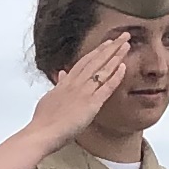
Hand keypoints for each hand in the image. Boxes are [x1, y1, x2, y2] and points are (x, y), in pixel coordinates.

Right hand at [28, 32, 136, 157]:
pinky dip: (115, 76)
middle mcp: (75, 84)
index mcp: (65, 83)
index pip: (84, 62)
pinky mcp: (91, 104)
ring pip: (102, 69)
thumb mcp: (49, 98)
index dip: (96, 51)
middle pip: (95, 60)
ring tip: (127, 45)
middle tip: (123, 36)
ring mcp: (84, 92)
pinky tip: (123, 67)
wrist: (41, 132)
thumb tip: (61, 74)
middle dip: (110, 47)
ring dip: (116, 56)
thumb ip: (58, 85)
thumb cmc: (43, 121)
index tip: (106, 43)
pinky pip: (106, 87)